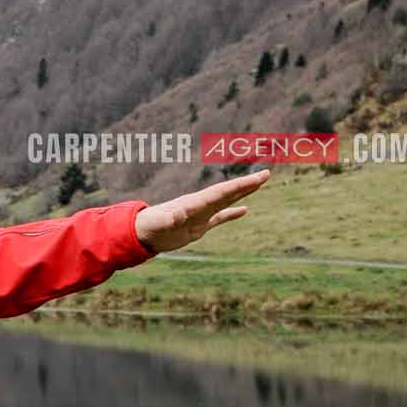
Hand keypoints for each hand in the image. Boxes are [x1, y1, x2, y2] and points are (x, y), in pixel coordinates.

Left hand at [134, 168, 269, 254]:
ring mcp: (200, 214)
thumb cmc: (149, 227)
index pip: (222, 192)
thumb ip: (168, 219)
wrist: (140, 233)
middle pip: (228, 192)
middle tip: (266, 174)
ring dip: (243, 193)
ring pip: (226, 201)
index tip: (258, 177)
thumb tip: (177, 216)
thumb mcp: (159, 224)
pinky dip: (232, 213)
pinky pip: (219, 218)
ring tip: (259, 183)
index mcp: (195, 203)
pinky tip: (245, 210)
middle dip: (247, 184)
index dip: (241, 185)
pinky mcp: (198, 226)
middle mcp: (200, 205)